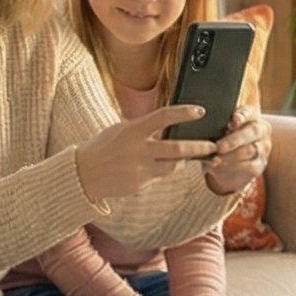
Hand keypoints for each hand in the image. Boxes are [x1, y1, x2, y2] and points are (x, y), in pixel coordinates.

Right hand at [76, 106, 215, 204]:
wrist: (83, 174)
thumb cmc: (103, 147)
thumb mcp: (121, 130)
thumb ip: (143, 127)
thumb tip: (165, 123)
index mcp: (133, 130)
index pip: (163, 117)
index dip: (184, 113)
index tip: (200, 111)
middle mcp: (138, 149)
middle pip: (177, 149)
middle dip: (198, 148)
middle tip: (212, 146)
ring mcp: (139, 169)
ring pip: (171, 166)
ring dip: (180, 161)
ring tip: (187, 157)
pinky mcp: (139, 184)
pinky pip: (158, 177)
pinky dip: (159, 171)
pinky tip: (149, 169)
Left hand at [203, 108, 271, 195]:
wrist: (228, 163)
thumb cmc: (221, 139)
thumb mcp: (219, 129)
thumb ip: (216, 125)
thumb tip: (202, 124)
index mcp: (251, 115)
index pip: (249, 112)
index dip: (241, 116)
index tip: (233, 120)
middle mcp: (261, 129)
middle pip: (252, 132)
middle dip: (234, 140)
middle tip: (218, 147)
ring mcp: (263, 147)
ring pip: (250, 150)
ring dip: (231, 156)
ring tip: (215, 159)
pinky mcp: (260, 164)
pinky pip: (250, 166)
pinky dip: (234, 166)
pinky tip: (221, 165)